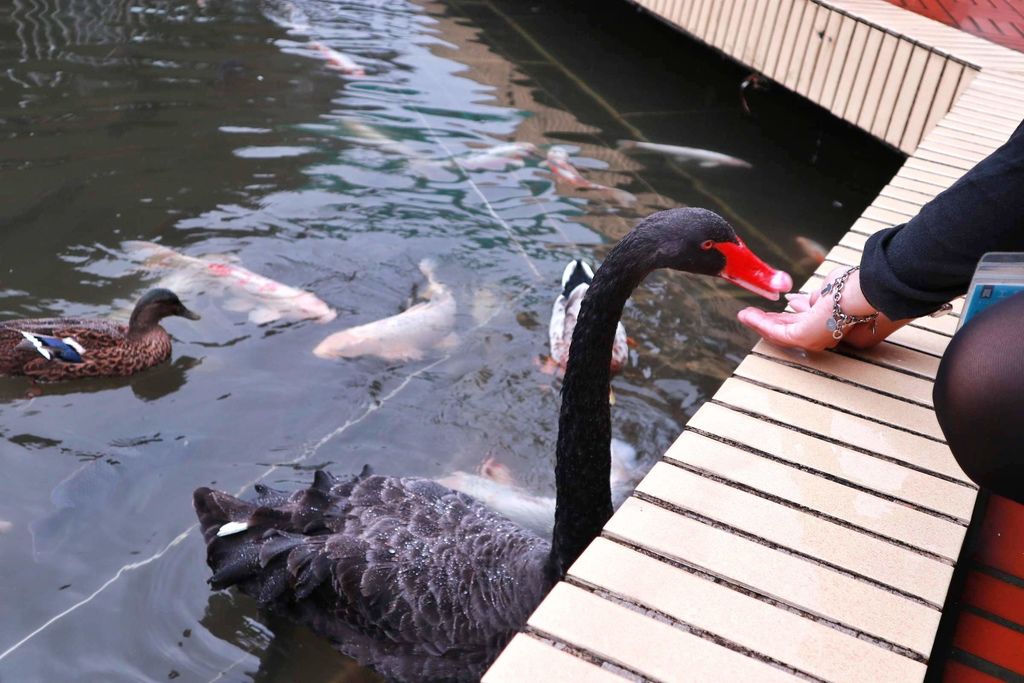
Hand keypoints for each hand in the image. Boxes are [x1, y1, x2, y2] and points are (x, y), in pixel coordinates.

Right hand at [737, 266, 906, 350]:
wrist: (864, 295)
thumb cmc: (853, 288)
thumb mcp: (829, 289)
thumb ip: (814, 298)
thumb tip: (796, 300)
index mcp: (829, 320)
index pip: (803, 319)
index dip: (786, 314)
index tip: (774, 308)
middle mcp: (820, 333)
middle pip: (788, 328)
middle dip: (768, 321)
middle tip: (751, 315)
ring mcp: (811, 338)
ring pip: (779, 332)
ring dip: (759, 323)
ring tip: (744, 316)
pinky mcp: (801, 337)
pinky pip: (776, 332)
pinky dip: (760, 323)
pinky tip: (748, 315)